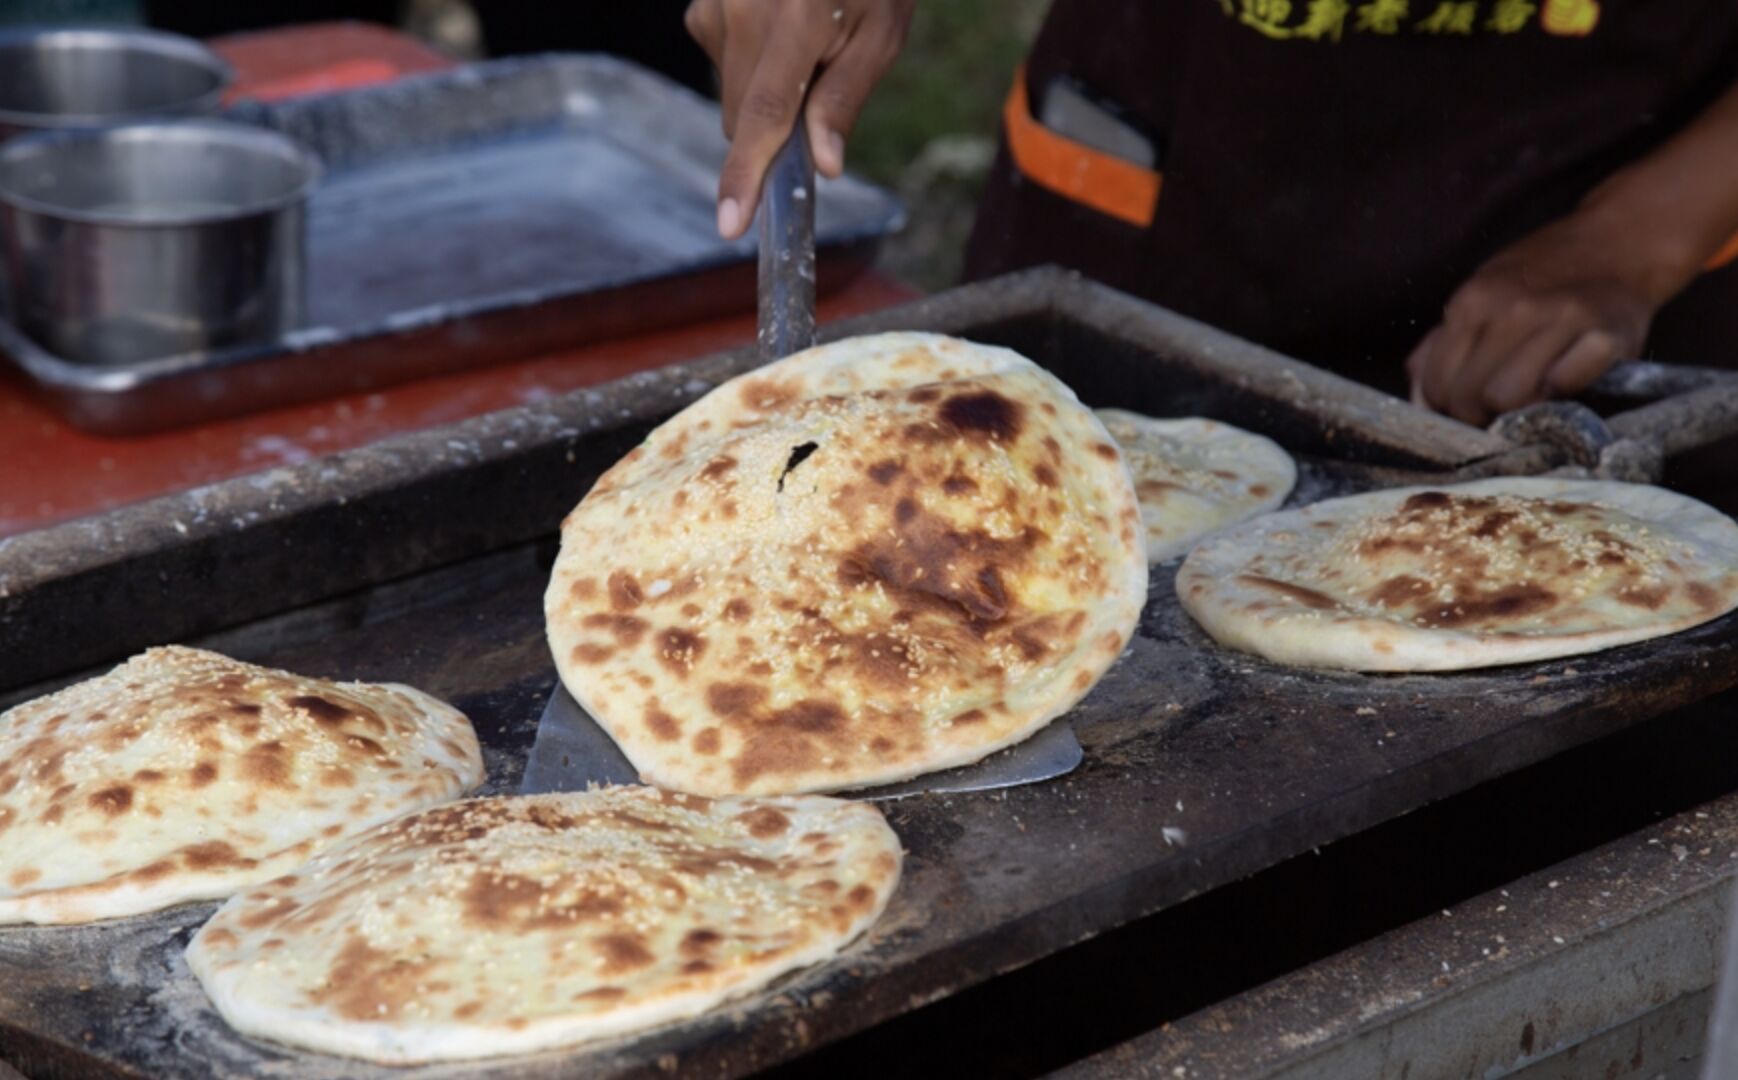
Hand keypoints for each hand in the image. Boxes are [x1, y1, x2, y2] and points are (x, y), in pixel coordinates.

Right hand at [686, 0, 914, 237]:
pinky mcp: (702, 11)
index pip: (765, 113)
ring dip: (764, 98)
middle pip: (744, 120)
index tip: (731, 223)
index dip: (746, 173)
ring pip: (731, 99)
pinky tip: (778, 34)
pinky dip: (749, 69)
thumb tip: (824, 165)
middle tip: (821, 86)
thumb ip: (845, 99)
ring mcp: (717, 7)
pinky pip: (722, 69)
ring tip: (804, 47)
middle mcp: (745, 11)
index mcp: (799, 19)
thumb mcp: (881, 33)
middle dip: (776, 132)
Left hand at [1407, 210, 1666, 426]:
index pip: (1437, 386)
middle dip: (1481, 415)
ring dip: (1520, 407)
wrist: (1619, 242)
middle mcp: (1512, 309)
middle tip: (1501, 405)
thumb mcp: (1479, 296)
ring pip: (1510, 399)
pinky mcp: (1607, 334)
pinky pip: (1567, 385)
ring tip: (1534, 390)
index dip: (1448, 408)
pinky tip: (1569, 371)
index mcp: (1471, 302)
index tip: (1467, 405)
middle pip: (1470, 398)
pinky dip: (1567, 388)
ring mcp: (1561, 319)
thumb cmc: (1540, 278)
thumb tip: (1418, 400)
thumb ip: (1441, 345)